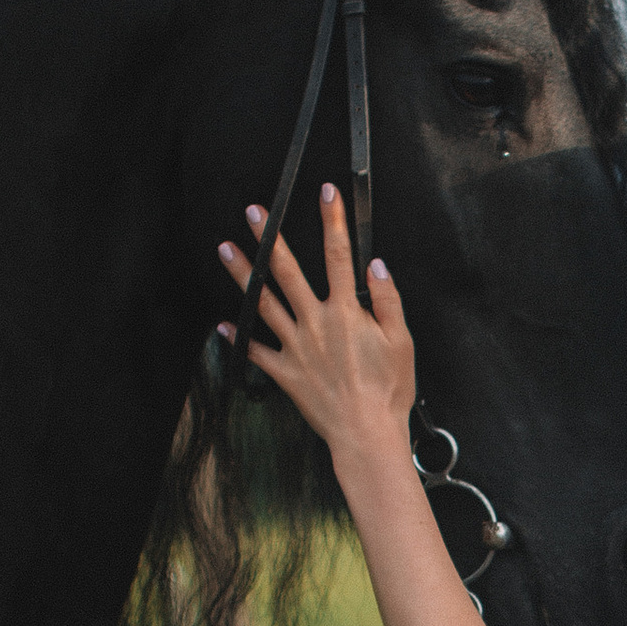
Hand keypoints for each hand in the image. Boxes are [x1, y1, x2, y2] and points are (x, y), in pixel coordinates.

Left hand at [217, 182, 414, 463]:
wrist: (365, 432)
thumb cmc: (388, 390)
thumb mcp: (402, 341)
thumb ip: (388, 300)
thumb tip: (376, 265)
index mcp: (347, 311)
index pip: (339, 255)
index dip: (333, 220)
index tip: (326, 193)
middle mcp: (315, 322)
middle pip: (287, 271)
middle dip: (269, 238)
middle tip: (255, 212)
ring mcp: (296, 346)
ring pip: (263, 302)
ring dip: (243, 274)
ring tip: (225, 248)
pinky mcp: (285, 373)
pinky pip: (256, 352)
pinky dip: (239, 338)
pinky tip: (225, 323)